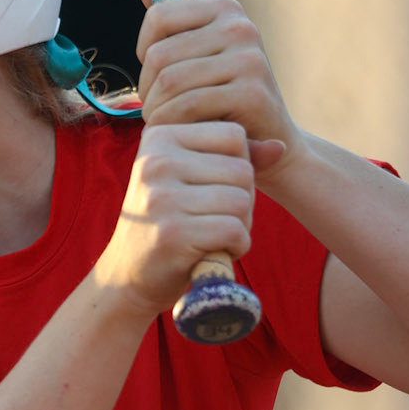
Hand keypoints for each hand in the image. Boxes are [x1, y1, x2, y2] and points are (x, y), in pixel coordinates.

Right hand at [95, 121, 256, 318]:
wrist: (128, 274)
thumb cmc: (169, 220)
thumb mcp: (192, 177)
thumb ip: (234, 158)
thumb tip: (280, 146)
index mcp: (159, 136)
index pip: (233, 135)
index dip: (238, 166)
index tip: (211, 188)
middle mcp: (156, 161)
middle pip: (242, 169)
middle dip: (242, 199)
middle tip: (214, 218)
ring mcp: (161, 197)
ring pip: (242, 200)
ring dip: (241, 225)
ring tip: (213, 234)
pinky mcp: (172, 234)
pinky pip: (235, 230)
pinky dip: (236, 246)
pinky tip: (215, 251)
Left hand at [132, 0, 298, 181]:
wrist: (271, 144)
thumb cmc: (224, 97)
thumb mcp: (196, 53)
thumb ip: (169, 16)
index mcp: (226, 9)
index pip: (158, 16)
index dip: (143, 51)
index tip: (155, 74)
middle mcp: (241, 27)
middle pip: (159, 53)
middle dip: (147, 89)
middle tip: (156, 108)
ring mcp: (250, 58)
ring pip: (169, 81)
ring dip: (156, 110)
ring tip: (165, 121)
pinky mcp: (252, 92)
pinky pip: (187, 105)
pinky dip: (172, 123)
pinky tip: (179, 131)